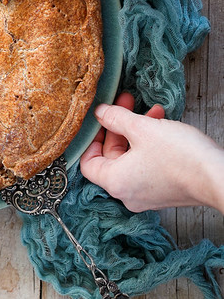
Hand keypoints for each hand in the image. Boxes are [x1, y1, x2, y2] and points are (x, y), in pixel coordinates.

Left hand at [80, 92, 223, 212]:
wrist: (217, 176)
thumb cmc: (181, 157)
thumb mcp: (142, 128)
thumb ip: (115, 118)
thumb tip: (100, 112)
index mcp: (115, 182)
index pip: (88, 164)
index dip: (90, 140)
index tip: (97, 122)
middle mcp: (128, 193)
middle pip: (110, 157)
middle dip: (118, 127)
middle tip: (123, 104)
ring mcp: (147, 193)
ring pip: (131, 157)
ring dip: (136, 131)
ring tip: (149, 110)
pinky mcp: (163, 190)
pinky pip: (147, 164)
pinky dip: (149, 144)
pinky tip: (160, 123)